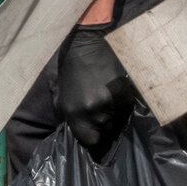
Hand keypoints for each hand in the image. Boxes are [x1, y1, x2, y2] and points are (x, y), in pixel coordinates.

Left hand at [56, 27, 137, 157]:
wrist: (86, 45)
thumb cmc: (70, 70)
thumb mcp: (60, 95)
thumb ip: (67, 117)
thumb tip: (78, 134)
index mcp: (74, 114)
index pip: (89, 140)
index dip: (92, 136)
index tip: (93, 130)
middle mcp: (92, 112)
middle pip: (104, 131)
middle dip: (102, 123)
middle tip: (99, 108)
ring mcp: (110, 104)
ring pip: (117, 120)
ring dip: (113, 113)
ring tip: (106, 98)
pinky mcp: (124, 94)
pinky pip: (126, 109)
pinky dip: (122, 103)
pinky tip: (114, 91)